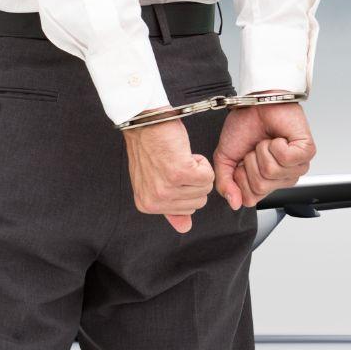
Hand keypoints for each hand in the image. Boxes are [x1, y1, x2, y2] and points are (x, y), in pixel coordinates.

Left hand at [122, 117, 215, 232]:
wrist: (143, 122)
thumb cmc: (149, 146)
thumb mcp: (154, 181)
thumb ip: (170, 208)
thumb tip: (184, 227)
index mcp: (148, 205)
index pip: (188, 210)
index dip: (187, 188)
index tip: (171, 173)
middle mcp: (155, 200)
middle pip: (199, 201)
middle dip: (194, 180)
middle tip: (176, 164)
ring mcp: (166, 188)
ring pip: (205, 188)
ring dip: (198, 169)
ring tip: (179, 158)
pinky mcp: (179, 173)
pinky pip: (207, 175)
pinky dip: (201, 161)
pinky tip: (184, 154)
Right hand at [213, 100, 315, 207]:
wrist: (255, 103)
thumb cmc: (245, 126)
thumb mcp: (225, 159)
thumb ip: (225, 183)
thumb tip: (233, 203)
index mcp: (266, 182)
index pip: (250, 199)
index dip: (240, 178)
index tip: (242, 161)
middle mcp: (282, 178)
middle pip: (260, 186)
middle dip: (251, 162)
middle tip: (255, 148)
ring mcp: (296, 167)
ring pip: (272, 172)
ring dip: (263, 150)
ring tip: (267, 141)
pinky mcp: (306, 152)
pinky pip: (286, 159)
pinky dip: (277, 144)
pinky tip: (279, 138)